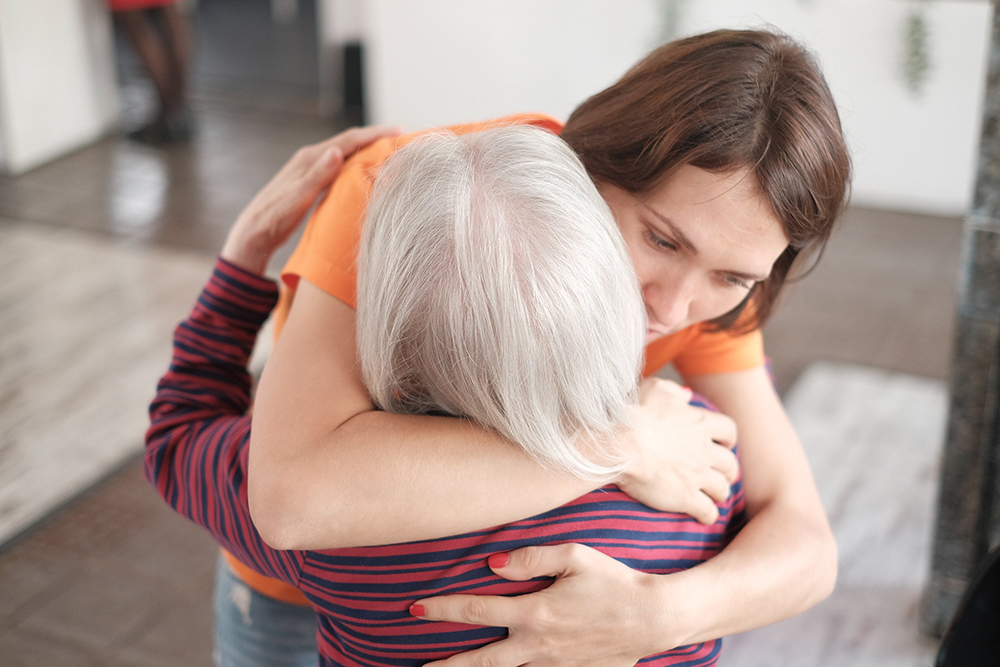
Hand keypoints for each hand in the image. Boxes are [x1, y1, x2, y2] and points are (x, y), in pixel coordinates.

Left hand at [221, 125, 402, 273]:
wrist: (255, 231)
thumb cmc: (275, 217)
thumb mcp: (298, 197)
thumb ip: (318, 174)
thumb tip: (337, 151)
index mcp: (310, 158)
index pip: (348, 140)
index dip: (374, 134)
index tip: (398, 131)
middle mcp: (310, 159)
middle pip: (348, 142)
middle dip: (374, 138)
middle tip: (399, 138)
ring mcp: (310, 169)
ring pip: (344, 154)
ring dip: (366, 150)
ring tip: (388, 151)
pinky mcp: (310, 181)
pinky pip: (338, 167)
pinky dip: (355, 164)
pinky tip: (363, 170)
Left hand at [412, 543, 675, 666]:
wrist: (653, 619)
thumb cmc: (614, 581)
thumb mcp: (575, 556)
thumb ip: (531, 558)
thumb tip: (492, 565)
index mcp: (534, 613)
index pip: (476, 611)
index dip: (441, 610)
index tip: (414, 608)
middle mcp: (537, 645)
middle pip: (480, 661)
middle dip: (447, 665)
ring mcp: (552, 663)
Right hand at [616, 378, 738, 523]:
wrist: (617, 444)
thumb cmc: (631, 414)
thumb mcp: (654, 390)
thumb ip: (674, 392)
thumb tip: (687, 396)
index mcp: (699, 422)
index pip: (729, 430)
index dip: (728, 439)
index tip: (723, 444)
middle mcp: (704, 449)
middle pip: (730, 463)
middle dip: (728, 470)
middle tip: (722, 474)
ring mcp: (697, 475)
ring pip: (722, 489)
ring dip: (720, 493)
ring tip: (714, 497)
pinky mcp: (686, 497)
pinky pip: (708, 511)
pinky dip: (709, 515)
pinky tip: (703, 517)